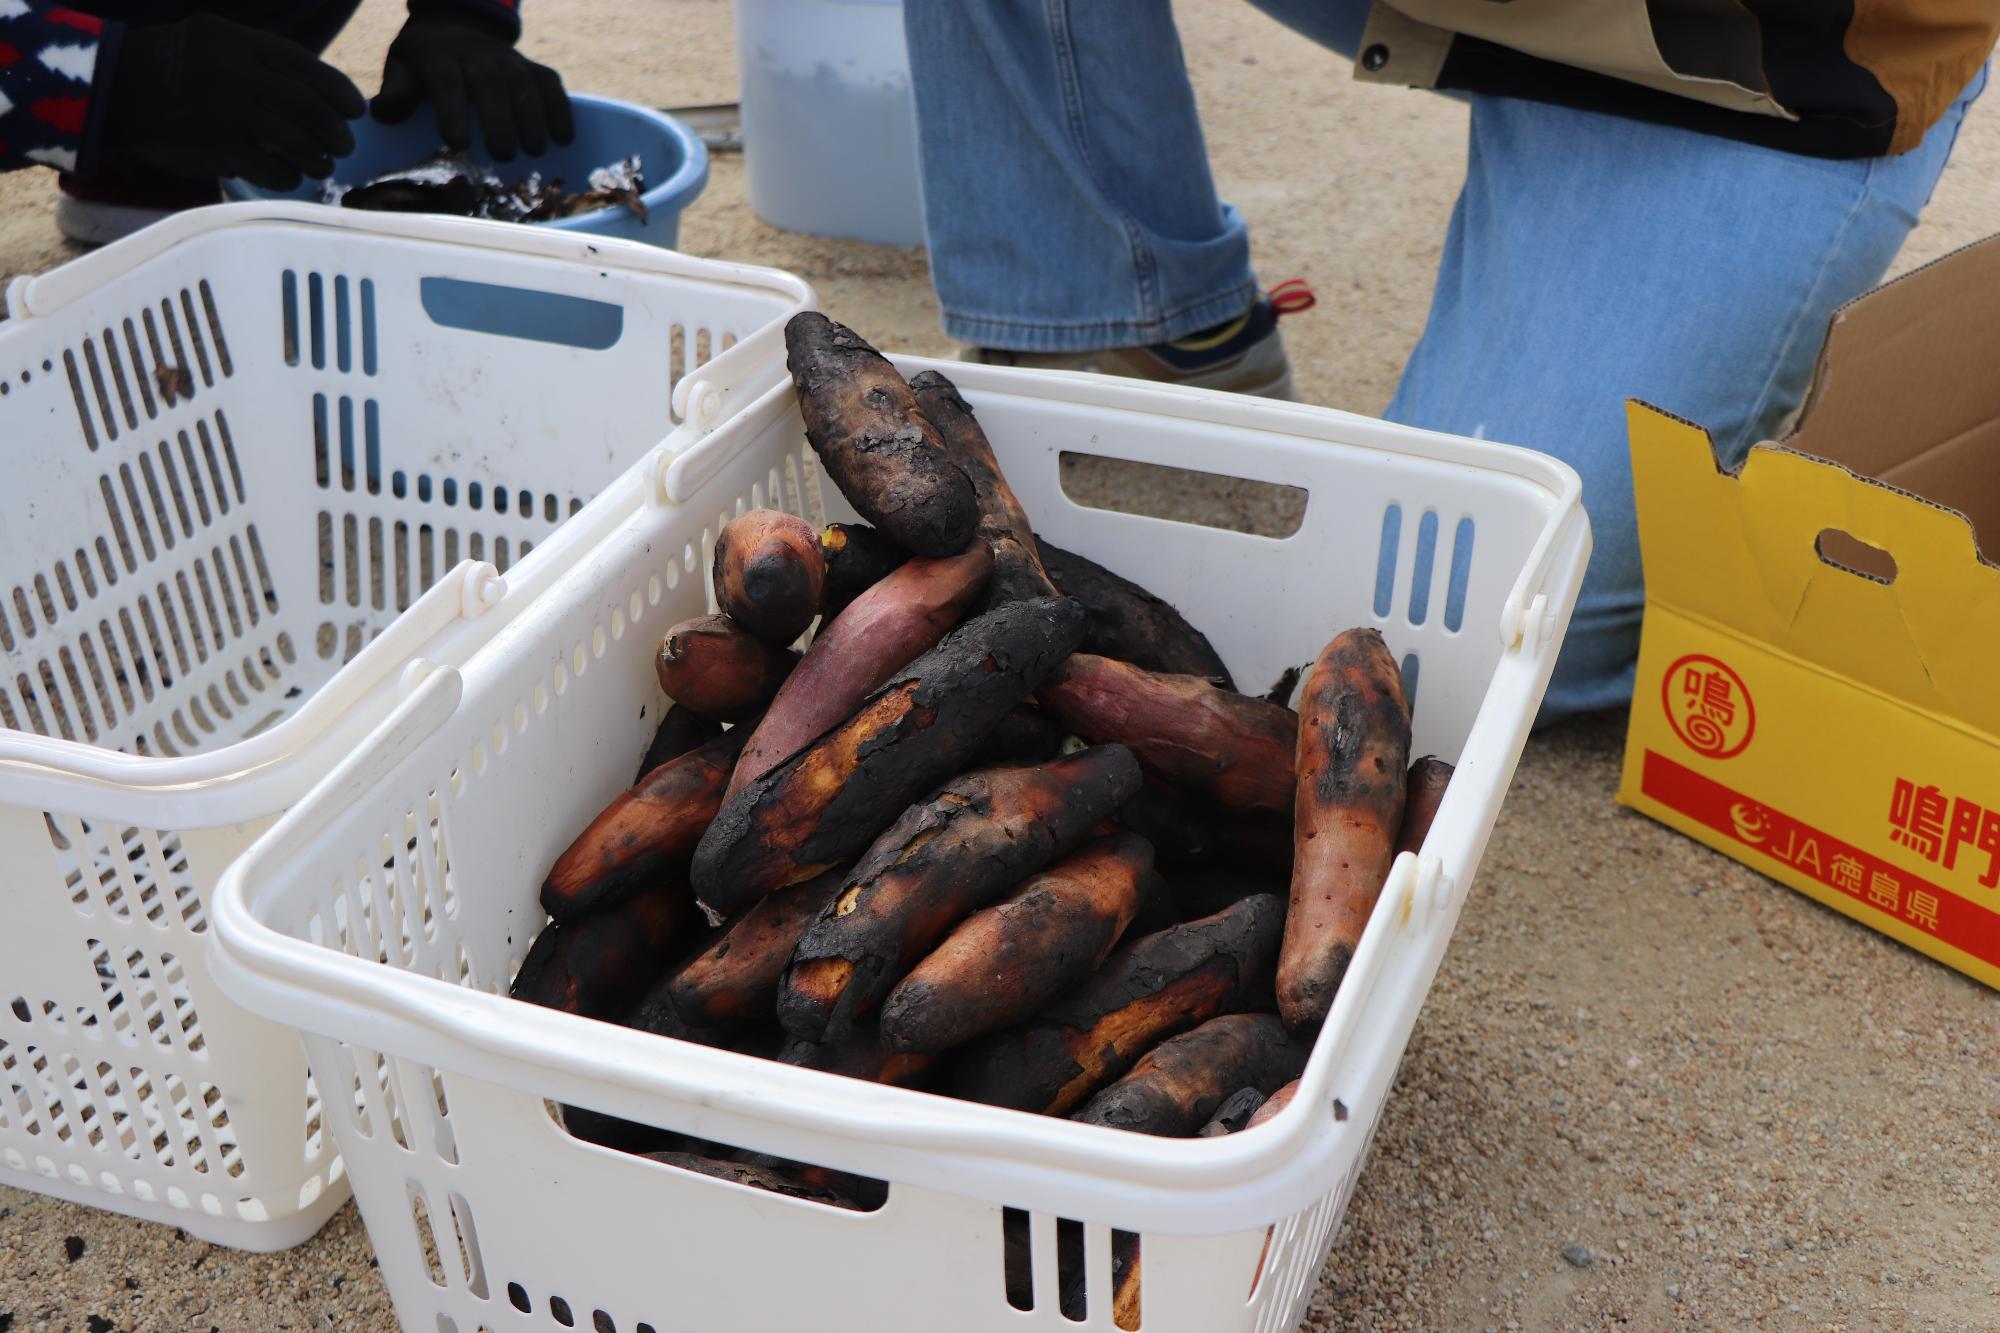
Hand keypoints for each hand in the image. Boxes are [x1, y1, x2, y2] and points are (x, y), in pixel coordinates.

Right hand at [98, 14, 364, 188]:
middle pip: (310, 109)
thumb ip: (262, 60)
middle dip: (335, 132)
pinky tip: (292, 176)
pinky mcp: (220, 150)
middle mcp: (240, 76)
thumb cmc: (172, 67)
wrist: (115, 90)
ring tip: (322, 164)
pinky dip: (291, 176)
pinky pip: (274, 169)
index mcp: (241, 44)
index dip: (340, 93)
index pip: (309, 69)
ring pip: (299, 142)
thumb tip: (318, 93)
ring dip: (319, 158)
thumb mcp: (215, 40)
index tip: (355, 110)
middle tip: (343, 145)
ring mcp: (230, 114)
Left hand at [372, 5, 573, 160]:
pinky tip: (563, 139)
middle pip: (489, 82)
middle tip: (503, 154)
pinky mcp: (531, 65)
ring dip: (533, 117)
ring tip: (534, 150)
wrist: (453, 30)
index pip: (445, 79)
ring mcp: (506, 58)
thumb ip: (395, 92)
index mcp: (436, 56)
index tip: (458, 143)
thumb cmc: (423, 64)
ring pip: (522, 82)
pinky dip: (560, 109)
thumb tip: (383, 112)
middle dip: (499, 118)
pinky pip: (549, 82)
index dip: (453, 109)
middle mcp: (474, 54)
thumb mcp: (401, 70)